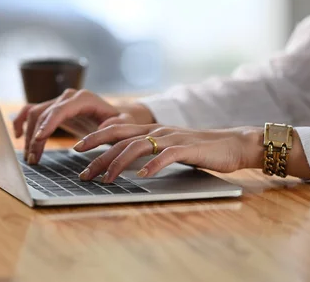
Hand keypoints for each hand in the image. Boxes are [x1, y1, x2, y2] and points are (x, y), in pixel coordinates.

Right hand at [13, 89, 123, 163]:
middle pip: (43, 114)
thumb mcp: (123, 126)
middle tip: (34, 159)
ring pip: (34, 114)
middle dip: (35, 137)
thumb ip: (112, 128)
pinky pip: (31, 111)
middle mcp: (68, 97)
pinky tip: (18, 135)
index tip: (38, 139)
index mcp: (84, 99)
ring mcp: (59, 101)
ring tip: (30, 157)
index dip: (48, 124)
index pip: (60, 109)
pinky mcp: (53, 108)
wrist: (116, 116)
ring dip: (28, 135)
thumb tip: (95, 133)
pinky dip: (21, 121)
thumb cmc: (121, 123)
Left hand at [74, 124, 263, 182]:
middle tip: (82, 171)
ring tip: (106, 179)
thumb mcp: (167, 147)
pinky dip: (153, 166)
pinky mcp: (187, 148)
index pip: (115, 130)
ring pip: (137, 146)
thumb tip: (122, 160)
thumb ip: (146, 149)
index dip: (94, 137)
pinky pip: (166, 155)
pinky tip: (143, 176)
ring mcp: (171, 138)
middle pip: (119, 138)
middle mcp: (156, 130)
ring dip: (118, 163)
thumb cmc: (199, 149)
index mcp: (149, 129)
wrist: (234, 144)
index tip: (75, 148)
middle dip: (97, 153)